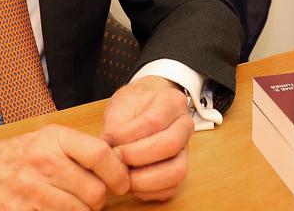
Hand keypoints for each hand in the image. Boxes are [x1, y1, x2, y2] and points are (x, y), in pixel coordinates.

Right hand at [0, 125, 129, 210]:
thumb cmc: (18, 156)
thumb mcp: (48, 140)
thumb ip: (81, 149)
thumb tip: (121, 164)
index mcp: (53, 139)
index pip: (100, 155)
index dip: (118, 174)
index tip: (121, 184)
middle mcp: (42, 162)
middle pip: (94, 192)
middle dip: (99, 201)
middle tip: (92, 199)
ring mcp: (28, 191)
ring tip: (72, 205)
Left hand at [101, 75, 193, 200]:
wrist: (146, 108)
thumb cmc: (134, 106)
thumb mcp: (121, 105)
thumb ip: (116, 127)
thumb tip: (107, 151)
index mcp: (173, 102)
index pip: (154, 121)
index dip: (129, 135)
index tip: (109, 141)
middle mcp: (185, 126)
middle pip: (170, 145)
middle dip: (138, 157)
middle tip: (117, 159)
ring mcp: (185, 149)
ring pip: (177, 171)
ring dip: (144, 179)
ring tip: (123, 175)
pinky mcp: (179, 169)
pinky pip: (170, 188)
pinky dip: (148, 191)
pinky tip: (131, 182)